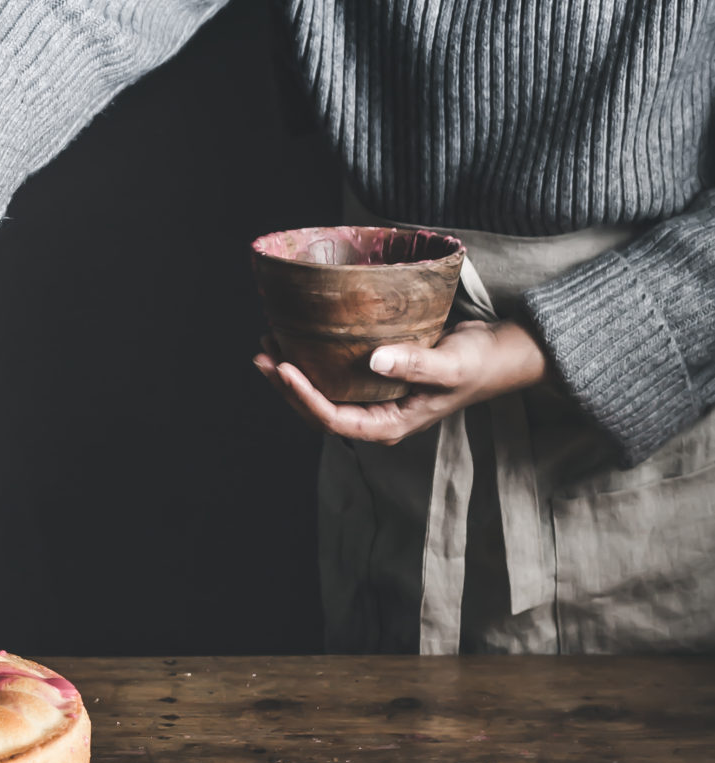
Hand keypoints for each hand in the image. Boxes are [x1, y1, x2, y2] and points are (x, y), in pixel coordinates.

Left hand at [253, 319, 547, 442]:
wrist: (501, 353)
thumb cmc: (481, 362)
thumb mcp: (452, 364)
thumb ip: (415, 364)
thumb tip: (374, 359)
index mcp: (390, 424)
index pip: (335, 420)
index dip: (304, 398)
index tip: (283, 369)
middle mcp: (377, 415)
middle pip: (319, 410)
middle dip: (286, 385)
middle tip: (261, 353)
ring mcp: (375, 398)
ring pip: (323, 393)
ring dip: (293, 373)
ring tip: (267, 343)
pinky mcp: (376, 376)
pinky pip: (336, 374)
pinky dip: (314, 359)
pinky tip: (297, 338)